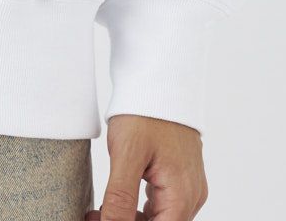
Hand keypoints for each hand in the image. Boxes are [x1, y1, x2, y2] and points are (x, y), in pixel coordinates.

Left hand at [86, 114, 207, 220]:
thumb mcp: (126, 155)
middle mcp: (191, 196)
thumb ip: (120, 197)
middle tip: (94, 215)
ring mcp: (188, 186)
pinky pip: (163, 205)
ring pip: (161, 219)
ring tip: (99, 211)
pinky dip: (140, 209)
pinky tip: (117, 201)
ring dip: (132, 219)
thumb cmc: (144, 113)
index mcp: (182, 195)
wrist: (159, 80)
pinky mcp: (180, 177)